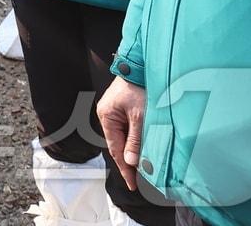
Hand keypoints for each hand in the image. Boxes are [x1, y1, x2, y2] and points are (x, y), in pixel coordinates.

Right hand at [98, 76, 147, 190]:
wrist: (140, 66)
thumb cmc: (139, 87)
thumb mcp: (140, 116)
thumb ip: (135, 139)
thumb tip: (132, 161)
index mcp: (107, 117)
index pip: (115, 149)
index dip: (125, 168)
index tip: (132, 184)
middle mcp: (107, 115)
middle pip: (118, 145)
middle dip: (129, 163)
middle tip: (140, 181)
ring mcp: (114, 112)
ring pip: (124, 138)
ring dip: (133, 152)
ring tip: (144, 168)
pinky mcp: (123, 109)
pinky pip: (128, 130)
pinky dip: (135, 141)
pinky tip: (143, 149)